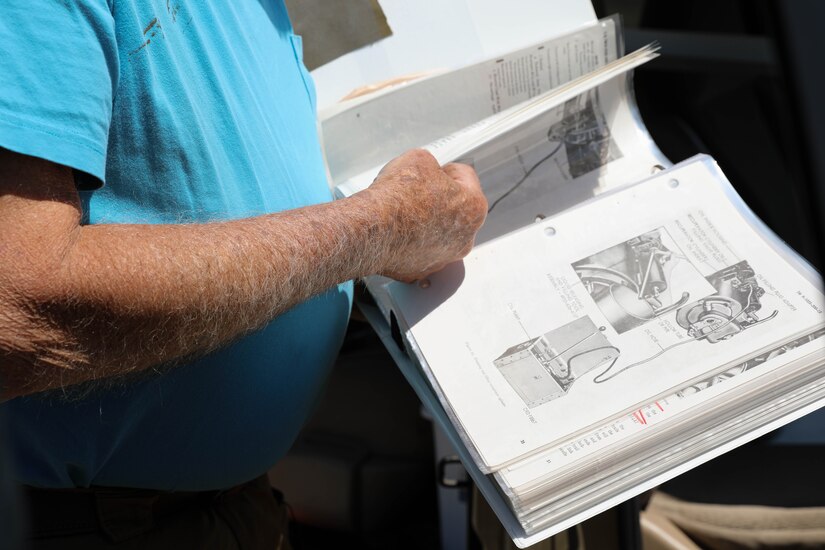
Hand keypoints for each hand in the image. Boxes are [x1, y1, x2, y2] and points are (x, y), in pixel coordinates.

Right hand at [359, 149, 486, 281]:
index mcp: (474, 208)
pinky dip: (411, 241)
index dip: (445, 169)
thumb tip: (427, 172)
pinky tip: (397, 231)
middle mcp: (465, 238)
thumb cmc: (398, 196)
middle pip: (455, 209)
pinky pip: (419, 250)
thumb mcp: (419, 159)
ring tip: (404, 212)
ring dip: (427, 221)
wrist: (371, 229)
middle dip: (439, 198)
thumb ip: (432, 165)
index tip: (432, 170)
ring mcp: (443, 258)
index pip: (465, 177)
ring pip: (438, 233)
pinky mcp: (421, 270)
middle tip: (417, 191)